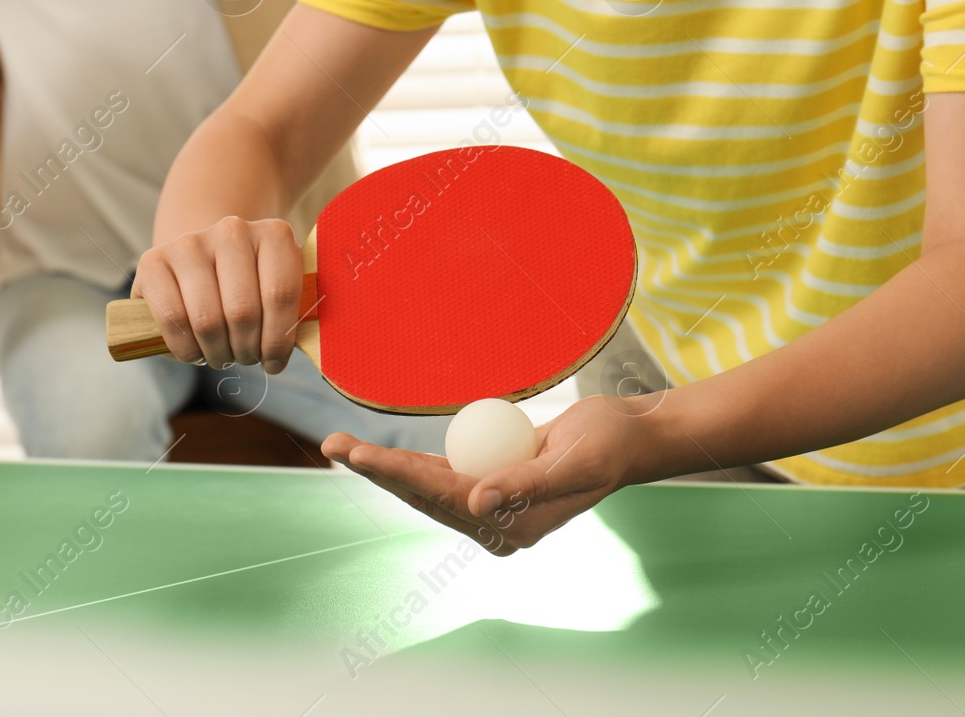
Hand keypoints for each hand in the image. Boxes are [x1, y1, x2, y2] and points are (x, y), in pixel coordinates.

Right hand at [131, 217, 303, 371]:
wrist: (202, 257)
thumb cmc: (249, 285)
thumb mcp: (277, 287)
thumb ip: (293, 310)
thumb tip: (299, 349)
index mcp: (274, 234)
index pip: (281, 295)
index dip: (278, 341)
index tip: (275, 363)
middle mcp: (232, 230)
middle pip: (243, 311)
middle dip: (246, 350)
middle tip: (245, 359)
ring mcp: (190, 243)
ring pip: (208, 319)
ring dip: (218, 353)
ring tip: (223, 356)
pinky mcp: (152, 261)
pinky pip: (173, 319)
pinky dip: (186, 349)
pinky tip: (196, 353)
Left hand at [322, 394, 656, 554]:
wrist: (630, 437)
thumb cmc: (608, 446)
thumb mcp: (572, 462)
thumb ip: (524, 483)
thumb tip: (476, 501)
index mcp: (513, 527)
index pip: (442, 496)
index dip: (397, 474)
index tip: (360, 455)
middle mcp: (497, 522)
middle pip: (424, 494)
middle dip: (377, 472)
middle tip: (333, 445)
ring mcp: (493, 504)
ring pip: (427, 485)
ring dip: (387, 468)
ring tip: (343, 448)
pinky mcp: (493, 481)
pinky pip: (445, 471)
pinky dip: (413, 462)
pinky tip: (382, 455)